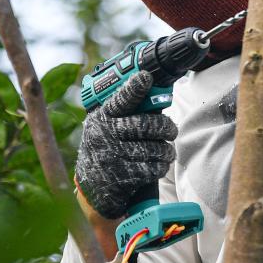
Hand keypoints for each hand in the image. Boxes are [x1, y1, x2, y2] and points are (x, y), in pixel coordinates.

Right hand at [74, 70, 177, 219]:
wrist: (91, 184)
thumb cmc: (106, 146)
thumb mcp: (106, 124)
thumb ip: (125, 111)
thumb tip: (154, 92)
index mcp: (103, 116)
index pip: (121, 100)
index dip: (134, 89)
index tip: (145, 78)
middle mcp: (106, 134)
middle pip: (146, 125)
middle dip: (166, 127)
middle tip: (171, 130)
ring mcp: (113, 156)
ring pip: (154, 148)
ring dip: (166, 150)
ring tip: (166, 150)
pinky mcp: (122, 176)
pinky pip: (153, 168)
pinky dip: (161, 166)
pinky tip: (159, 164)